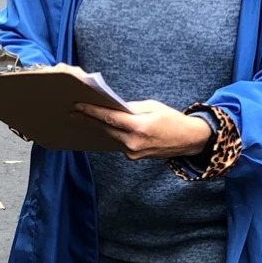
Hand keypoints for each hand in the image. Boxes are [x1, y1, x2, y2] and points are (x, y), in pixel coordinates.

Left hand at [74, 99, 211, 160]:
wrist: (188, 140)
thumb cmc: (172, 120)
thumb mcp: (152, 106)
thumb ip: (131, 108)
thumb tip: (112, 107)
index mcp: (139, 127)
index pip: (110, 118)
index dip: (92, 112)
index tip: (77, 105)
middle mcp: (133, 142)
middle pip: (105, 129)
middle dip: (89, 119)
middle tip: (73, 111)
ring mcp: (132, 152)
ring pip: (111, 136)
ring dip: (99, 127)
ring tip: (83, 116)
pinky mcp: (133, 157)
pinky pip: (118, 142)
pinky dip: (111, 134)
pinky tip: (104, 126)